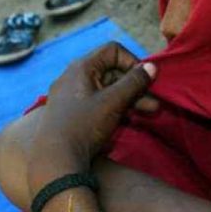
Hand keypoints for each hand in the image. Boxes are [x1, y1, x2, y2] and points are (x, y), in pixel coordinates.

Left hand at [27, 42, 157, 197]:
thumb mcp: (113, 102)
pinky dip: (116, 107)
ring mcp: (72, 96)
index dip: (133, 62)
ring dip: (130, 98)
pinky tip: (131, 120)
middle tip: (155, 102)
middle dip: (136, 85)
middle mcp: (74, 77)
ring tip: (151, 112)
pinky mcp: (72, 113)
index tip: (145, 80)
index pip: (113, 51)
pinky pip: (98, 102)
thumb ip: (135, 83)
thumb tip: (152, 67)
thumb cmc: (84, 126)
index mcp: (81, 68)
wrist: (55, 160)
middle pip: (112, 71)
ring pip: (107, 89)